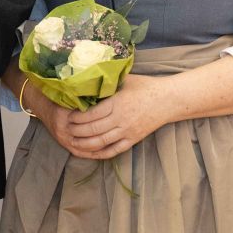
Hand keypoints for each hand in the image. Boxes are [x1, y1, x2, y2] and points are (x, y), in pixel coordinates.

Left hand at [38, 76, 166, 159]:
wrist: (167, 100)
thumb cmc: (144, 86)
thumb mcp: (123, 80)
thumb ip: (106, 82)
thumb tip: (86, 78)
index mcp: (116, 103)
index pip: (90, 114)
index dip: (76, 117)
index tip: (67, 115)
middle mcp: (120, 120)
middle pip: (92, 130)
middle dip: (76, 131)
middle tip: (66, 129)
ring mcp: (126, 132)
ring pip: (100, 142)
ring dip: (84, 144)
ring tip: (73, 142)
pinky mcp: (133, 140)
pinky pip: (113, 150)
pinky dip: (100, 153)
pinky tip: (90, 153)